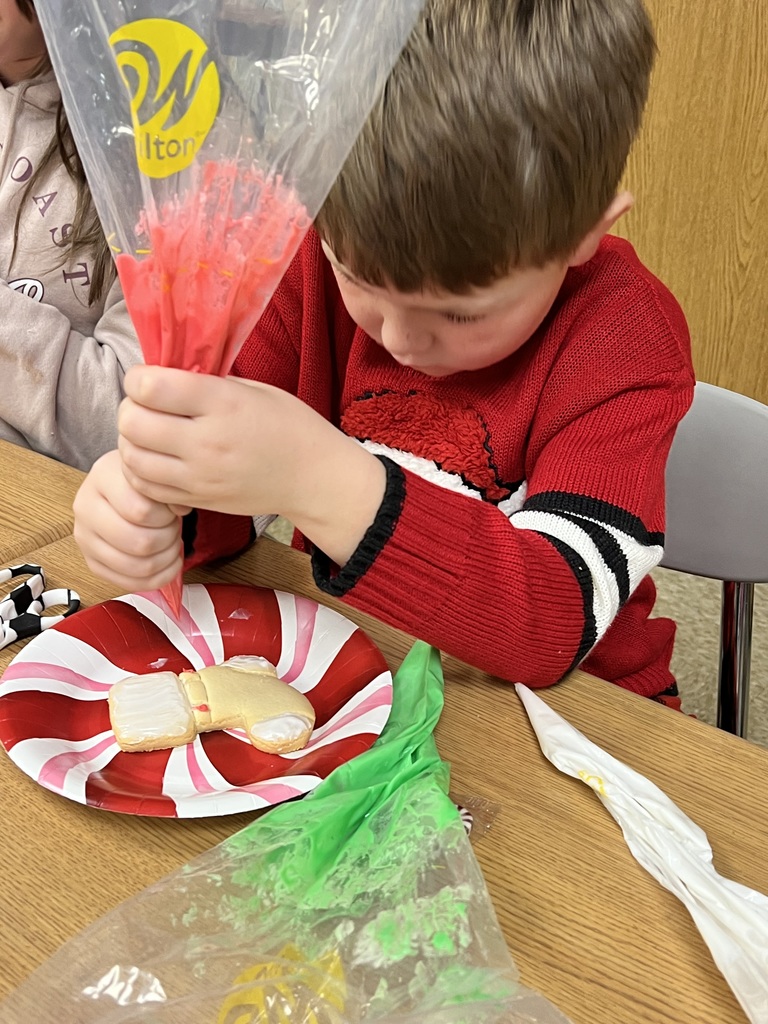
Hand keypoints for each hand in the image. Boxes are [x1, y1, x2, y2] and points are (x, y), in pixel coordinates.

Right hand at [73, 450, 188, 590]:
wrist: (120, 484)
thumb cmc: (140, 479)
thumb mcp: (155, 471)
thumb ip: (169, 487)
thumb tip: (180, 509)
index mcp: (102, 477)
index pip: (141, 511)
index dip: (166, 516)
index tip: (173, 509)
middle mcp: (86, 508)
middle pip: (139, 542)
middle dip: (168, 538)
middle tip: (173, 528)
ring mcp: (85, 538)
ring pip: (135, 566)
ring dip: (165, 559)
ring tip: (170, 543)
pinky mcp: (92, 561)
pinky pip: (128, 583)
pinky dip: (157, 578)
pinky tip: (169, 563)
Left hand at [117, 365, 385, 563]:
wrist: (314, 478)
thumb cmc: (288, 424)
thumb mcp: (252, 389)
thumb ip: (204, 383)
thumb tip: (159, 376)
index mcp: (223, 403)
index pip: (150, 387)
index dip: (138, 378)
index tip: (148, 378)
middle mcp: (207, 442)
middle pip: (133, 423)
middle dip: (130, 408)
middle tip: (146, 406)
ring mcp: (200, 476)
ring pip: (132, 457)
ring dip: (131, 441)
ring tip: (149, 433)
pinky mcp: (198, 499)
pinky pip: (146, 487)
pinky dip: (141, 470)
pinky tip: (156, 459)